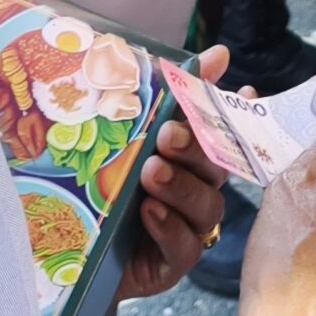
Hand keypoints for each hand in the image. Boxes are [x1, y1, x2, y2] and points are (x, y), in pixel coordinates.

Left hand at [121, 46, 233, 300]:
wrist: (72, 258)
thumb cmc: (103, 189)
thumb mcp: (123, 139)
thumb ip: (163, 98)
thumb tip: (215, 53)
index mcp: (190, 157)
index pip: (220, 130)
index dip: (234, 111)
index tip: (243, 89)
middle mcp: (197, 189)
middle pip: (214, 165)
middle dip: (195, 147)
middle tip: (166, 135)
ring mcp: (190, 227)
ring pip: (205, 205)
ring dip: (180, 186)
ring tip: (151, 173)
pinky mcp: (174, 263)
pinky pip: (185, 245)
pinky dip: (170, 226)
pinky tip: (150, 212)